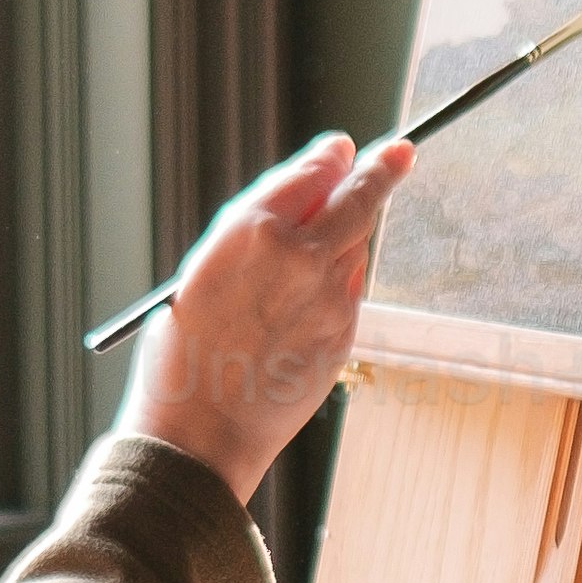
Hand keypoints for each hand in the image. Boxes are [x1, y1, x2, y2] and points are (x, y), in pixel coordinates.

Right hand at [118, 128, 414, 506]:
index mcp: (250, 231)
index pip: (309, 174)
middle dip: (379, 170)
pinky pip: (349, 291)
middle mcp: (298, 256)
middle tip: (398, 153)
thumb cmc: (182, 354)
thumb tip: (300, 203)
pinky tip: (311, 293)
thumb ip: (252, 233)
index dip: (329, 158)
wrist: (199, 433)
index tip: (342, 149)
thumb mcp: (200, 272)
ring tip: (333, 233)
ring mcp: (328, 297)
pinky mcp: (342, 333)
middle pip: (355, 199)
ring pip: (355, 245)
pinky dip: (339, 280)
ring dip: (351, 232)